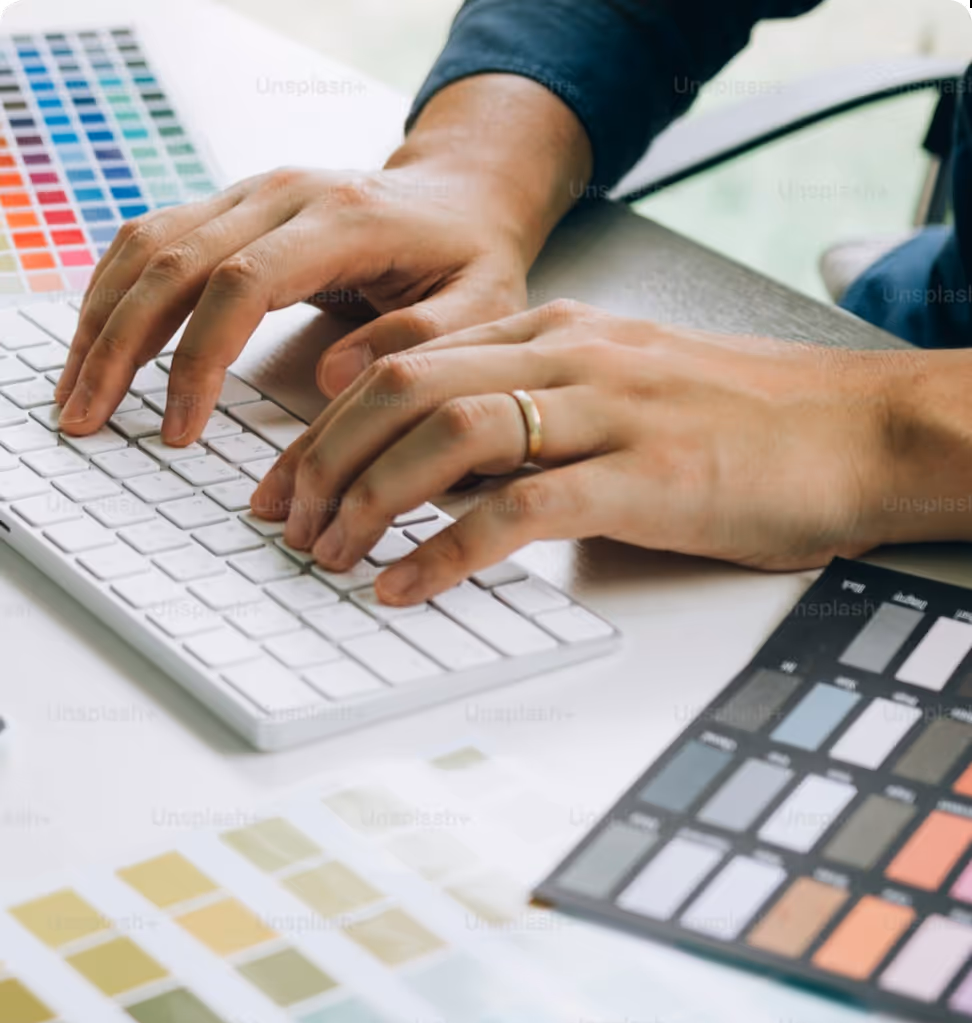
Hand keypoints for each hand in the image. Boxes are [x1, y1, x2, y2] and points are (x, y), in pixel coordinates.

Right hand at [56, 165, 529, 442]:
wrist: (461, 196)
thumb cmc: (471, 259)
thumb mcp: (480, 308)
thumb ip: (417, 342)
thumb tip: (332, 381)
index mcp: (344, 220)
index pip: (242, 283)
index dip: (199, 358)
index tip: (178, 428)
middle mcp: (285, 194)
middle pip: (174, 262)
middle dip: (120, 346)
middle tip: (87, 419)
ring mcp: (253, 193)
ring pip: (149, 244)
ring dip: (102, 318)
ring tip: (75, 391)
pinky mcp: (235, 205)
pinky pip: (154, 237)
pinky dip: (116, 290)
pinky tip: (99, 339)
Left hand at [250, 299, 903, 604]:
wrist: (859, 432)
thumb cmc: (740, 423)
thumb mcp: (618, 396)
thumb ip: (533, 417)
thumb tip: (443, 475)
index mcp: (554, 332)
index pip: (404, 359)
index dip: (325, 421)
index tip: (285, 477)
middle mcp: (567, 356)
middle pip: (401, 387)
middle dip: (322, 458)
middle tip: (283, 522)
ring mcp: (604, 411)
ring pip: (444, 435)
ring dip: (367, 499)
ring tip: (329, 555)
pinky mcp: (641, 476)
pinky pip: (516, 509)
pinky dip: (444, 551)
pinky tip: (404, 586)